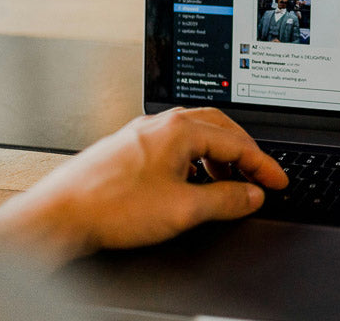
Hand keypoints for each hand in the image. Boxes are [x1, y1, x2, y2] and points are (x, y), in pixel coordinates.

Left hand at [0, 107, 287, 269]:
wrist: (61, 214)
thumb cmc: (111, 206)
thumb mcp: (183, 208)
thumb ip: (226, 200)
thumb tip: (252, 194)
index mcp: (179, 129)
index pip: (236, 141)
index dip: (262, 165)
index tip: (278, 181)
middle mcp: (160, 124)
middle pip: (218, 129)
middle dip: (244, 153)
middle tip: (260, 176)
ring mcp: (143, 134)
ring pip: (195, 137)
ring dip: (219, 158)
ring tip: (230, 185)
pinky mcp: (129, 149)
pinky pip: (174, 147)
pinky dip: (195, 162)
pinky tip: (192, 184)